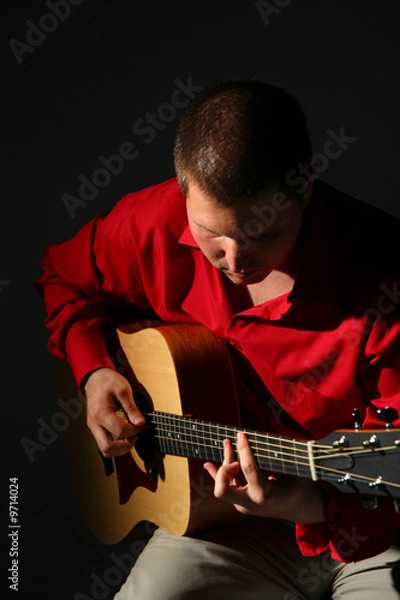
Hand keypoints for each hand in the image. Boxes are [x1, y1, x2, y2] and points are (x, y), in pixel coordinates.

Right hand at [84, 367, 145, 456]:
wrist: (95, 378)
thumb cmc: (107, 381)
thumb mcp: (123, 389)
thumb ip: (132, 408)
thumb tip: (140, 422)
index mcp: (101, 413)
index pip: (119, 431)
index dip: (134, 430)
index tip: (141, 424)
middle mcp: (94, 423)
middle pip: (107, 448)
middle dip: (125, 446)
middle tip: (135, 436)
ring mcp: (93, 427)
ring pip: (104, 449)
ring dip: (119, 448)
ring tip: (130, 437)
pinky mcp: (95, 428)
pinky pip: (104, 443)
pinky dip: (115, 444)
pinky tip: (124, 435)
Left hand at [203, 432, 325, 523]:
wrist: (302, 509)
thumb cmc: (298, 486)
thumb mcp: (288, 470)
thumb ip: (269, 457)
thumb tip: (252, 439)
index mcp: (265, 493)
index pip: (247, 469)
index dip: (243, 448)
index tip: (241, 434)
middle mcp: (250, 503)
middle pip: (222, 489)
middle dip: (224, 468)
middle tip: (235, 455)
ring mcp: (244, 506)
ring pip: (222, 487)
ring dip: (223, 465)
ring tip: (227, 444)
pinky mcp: (242, 505)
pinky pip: (226, 489)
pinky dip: (218, 475)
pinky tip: (208, 464)